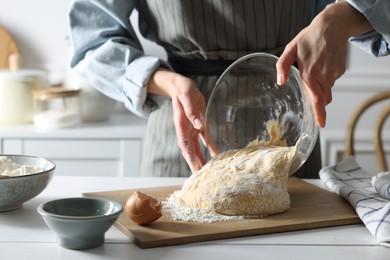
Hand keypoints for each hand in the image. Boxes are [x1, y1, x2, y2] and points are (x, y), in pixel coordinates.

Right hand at [147, 68, 218, 171]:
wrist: (182, 86)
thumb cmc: (183, 89)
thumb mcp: (187, 97)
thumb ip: (192, 111)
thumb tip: (199, 125)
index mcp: (181, 124)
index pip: (184, 144)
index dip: (190, 157)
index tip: (195, 168)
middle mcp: (185, 129)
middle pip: (190, 150)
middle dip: (195, 163)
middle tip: (201, 177)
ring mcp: (191, 129)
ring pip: (197, 148)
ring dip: (202, 159)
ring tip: (208, 171)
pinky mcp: (199, 125)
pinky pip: (205, 139)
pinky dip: (210, 148)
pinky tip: (216, 155)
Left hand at [276, 1, 371, 127]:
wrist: (332, 26)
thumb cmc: (310, 37)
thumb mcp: (290, 49)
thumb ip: (282, 66)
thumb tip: (280, 82)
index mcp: (309, 73)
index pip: (315, 99)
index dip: (318, 113)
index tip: (320, 124)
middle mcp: (323, 76)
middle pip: (323, 98)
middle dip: (318, 103)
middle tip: (312, 97)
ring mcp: (333, 73)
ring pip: (327, 89)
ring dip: (320, 87)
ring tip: (314, 69)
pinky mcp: (340, 70)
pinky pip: (332, 80)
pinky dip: (326, 77)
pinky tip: (322, 64)